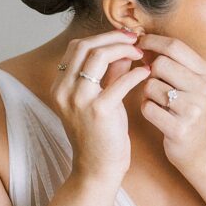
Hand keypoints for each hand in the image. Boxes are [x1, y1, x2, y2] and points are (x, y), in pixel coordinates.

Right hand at [51, 29, 150, 181]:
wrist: (97, 168)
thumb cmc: (100, 135)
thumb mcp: (100, 99)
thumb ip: (109, 73)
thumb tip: (123, 49)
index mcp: (60, 86)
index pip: (76, 47)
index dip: (102, 37)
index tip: (123, 38)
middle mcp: (64, 91)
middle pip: (85, 46)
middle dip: (113, 38)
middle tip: (135, 39)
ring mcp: (79, 100)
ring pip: (98, 56)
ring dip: (123, 49)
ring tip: (140, 53)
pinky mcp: (99, 111)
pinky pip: (120, 81)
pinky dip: (136, 72)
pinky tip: (146, 73)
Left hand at [136, 33, 205, 170]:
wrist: (203, 152)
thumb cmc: (190, 112)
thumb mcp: (192, 85)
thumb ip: (173, 63)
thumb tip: (143, 40)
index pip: (175, 46)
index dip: (152, 42)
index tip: (139, 42)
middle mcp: (205, 90)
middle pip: (160, 65)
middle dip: (149, 72)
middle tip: (154, 83)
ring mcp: (193, 110)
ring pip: (150, 86)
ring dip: (148, 94)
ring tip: (160, 103)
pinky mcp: (179, 129)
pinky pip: (148, 108)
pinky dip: (147, 110)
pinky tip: (158, 116)